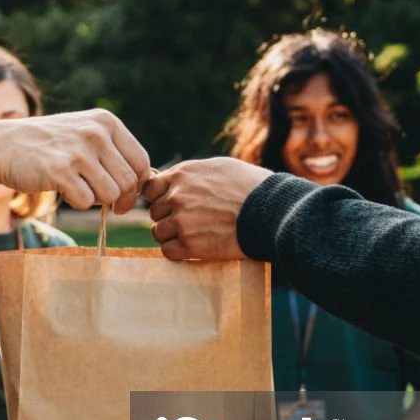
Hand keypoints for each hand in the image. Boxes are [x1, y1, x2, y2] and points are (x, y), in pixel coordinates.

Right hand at [0, 110, 149, 213]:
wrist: (3, 145)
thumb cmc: (47, 144)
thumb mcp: (83, 132)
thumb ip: (113, 150)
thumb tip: (147, 180)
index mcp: (106, 122)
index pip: (141, 161)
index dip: (138, 185)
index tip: (126, 196)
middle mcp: (95, 133)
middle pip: (129, 182)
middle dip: (122, 200)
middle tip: (112, 207)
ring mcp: (77, 152)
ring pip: (110, 194)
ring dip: (99, 201)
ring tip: (82, 191)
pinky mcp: (60, 172)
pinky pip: (86, 202)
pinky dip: (78, 202)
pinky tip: (64, 190)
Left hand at [144, 158, 267, 260]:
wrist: (269, 211)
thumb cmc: (250, 186)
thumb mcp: (218, 168)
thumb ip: (190, 175)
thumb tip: (170, 179)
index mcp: (181, 175)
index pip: (150, 189)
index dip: (160, 198)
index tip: (172, 205)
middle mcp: (176, 197)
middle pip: (155, 212)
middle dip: (169, 217)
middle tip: (191, 222)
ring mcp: (181, 221)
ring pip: (158, 232)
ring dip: (172, 236)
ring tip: (194, 235)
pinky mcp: (189, 245)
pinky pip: (167, 251)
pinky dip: (178, 252)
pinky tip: (194, 248)